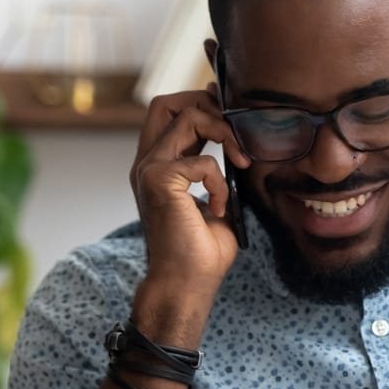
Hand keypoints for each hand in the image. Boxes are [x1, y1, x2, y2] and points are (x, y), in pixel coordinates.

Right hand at [129, 87, 249, 288]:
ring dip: (223, 133)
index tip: (231, 113)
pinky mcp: (159, 181)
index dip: (199, 102)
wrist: (184, 285)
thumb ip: (220, 173)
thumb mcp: (217, 202)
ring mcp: (149, 170)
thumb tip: (239, 148)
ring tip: (240, 163)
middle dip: (204, 104)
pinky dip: (221, 182)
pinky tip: (219, 208)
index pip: (168, 114)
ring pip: (186, 117)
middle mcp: (148, 163)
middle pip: (166, 103)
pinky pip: (204, 162)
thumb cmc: (201, 254)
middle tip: (233, 132)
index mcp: (158, 166)